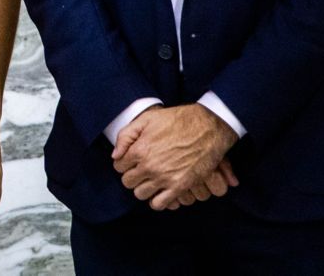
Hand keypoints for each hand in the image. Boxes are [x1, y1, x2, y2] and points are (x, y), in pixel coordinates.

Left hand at [112, 104, 238, 210]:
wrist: (207, 128)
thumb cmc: (177, 120)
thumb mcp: (147, 119)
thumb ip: (126, 136)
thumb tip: (116, 155)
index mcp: (139, 150)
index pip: (119, 166)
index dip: (124, 163)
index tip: (131, 161)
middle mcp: (149, 166)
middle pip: (128, 182)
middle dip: (132, 176)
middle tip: (140, 171)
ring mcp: (164, 178)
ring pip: (141, 194)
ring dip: (143, 188)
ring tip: (150, 181)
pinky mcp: (180, 186)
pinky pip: (160, 204)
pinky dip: (157, 201)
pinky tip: (160, 192)